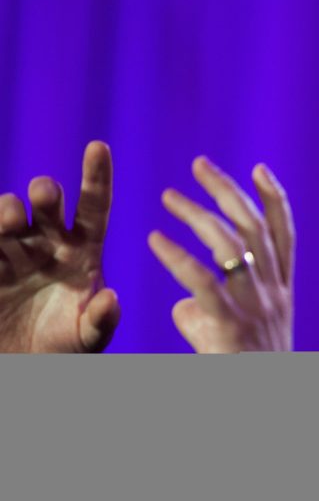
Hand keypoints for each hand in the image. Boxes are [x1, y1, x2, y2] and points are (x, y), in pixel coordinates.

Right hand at [0, 141, 119, 351]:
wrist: (22, 367)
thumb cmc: (63, 348)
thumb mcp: (87, 340)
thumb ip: (101, 321)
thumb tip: (111, 298)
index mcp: (82, 252)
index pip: (93, 207)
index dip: (97, 176)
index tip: (98, 146)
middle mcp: (46, 243)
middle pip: (47, 205)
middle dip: (45, 194)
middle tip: (45, 195)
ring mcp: (10, 252)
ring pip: (6, 216)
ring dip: (6, 211)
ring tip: (9, 218)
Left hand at [148, 157, 294, 352]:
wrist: (262, 403)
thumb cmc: (246, 369)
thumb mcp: (239, 334)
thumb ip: (211, 311)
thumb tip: (182, 303)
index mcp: (282, 289)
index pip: (284, 233)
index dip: (273, 197)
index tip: (257, 167)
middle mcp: (274, 292)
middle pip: (255, 227)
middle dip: (227, 190)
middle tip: (197, 165)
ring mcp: (256, 307)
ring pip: (233, 246)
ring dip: (198, 215)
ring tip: (167, 197)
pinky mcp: (230, 326)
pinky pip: (203, 282)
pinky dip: (178, 257)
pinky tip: (155, 241)